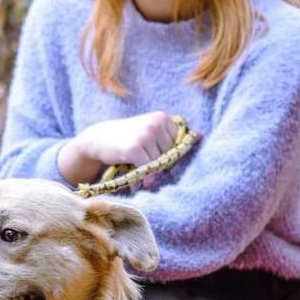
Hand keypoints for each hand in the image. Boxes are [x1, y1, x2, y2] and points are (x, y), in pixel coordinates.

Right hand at [58, 111, 178, 184]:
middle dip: (159, 166)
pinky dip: (144, 178)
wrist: (98, 139)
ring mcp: (145, 135)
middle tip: (145, 169)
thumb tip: (201, 135)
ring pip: (159, 164)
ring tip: (140, 177)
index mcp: (162, 117)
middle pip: (170, 155)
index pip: (177, 144)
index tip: (153, 157)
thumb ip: (171, 134)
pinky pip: (148, 169)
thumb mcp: (149, 131)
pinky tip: (137, 182)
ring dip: (151, 175)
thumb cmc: (126, 138)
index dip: (167, 156)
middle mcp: (155, 123)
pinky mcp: (135, 149)